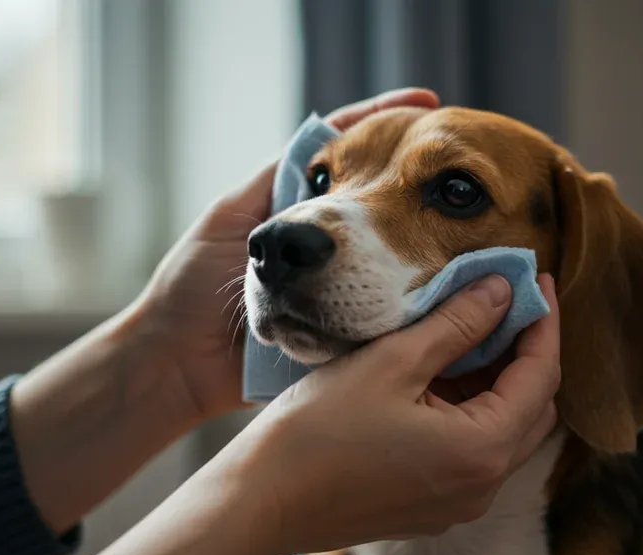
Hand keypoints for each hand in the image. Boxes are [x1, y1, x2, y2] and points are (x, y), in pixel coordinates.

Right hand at [82, 273, 559, 554]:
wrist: (261, 501)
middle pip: (532, 409)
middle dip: (526, 353)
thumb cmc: (318, 430)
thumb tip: (501, 290)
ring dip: (497, 383)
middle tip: (506, 304)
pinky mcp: (429, 510)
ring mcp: (456, 505)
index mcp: (481, 450)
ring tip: (469, 332)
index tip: (535, 280)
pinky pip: (471, 455)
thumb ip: (456, 323)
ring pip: (503, 433)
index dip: (543, 323)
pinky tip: (438, 378)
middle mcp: (482, 487)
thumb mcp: (392, 361)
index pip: (541, 376)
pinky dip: (470, 412)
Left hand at [129, 88, 441, 423]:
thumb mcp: (236, 213)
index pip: (353, 157)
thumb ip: (281, 179)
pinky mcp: (339, 339)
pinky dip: (407, 307)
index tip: (429, 105)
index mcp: (301, 213)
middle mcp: (326, 250)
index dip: (390, 127)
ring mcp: (337, 293)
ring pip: (392, 266)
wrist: (177, 360)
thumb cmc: (192, 284)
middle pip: (385, 208)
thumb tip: (330, 135)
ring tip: (465, 233)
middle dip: (421, 189)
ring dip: (424, 254)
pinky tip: (439, 289)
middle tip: (456, 173)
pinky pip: (380, 320)